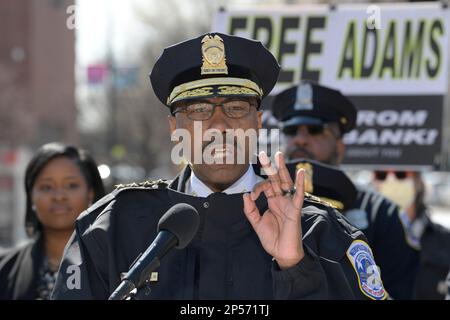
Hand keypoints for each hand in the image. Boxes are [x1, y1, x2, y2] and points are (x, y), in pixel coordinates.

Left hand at [243, 151, 304, 268]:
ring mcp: (288, 203)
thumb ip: (250, 210)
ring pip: (286, 182)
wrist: (282, 253)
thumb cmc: (272, 239)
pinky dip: (300, 184)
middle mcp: (281, 200)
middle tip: (263, 153)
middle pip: (276, 179)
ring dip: (282, 169)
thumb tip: (245, 194)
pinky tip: (301, 172)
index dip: (257, 189)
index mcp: (273, 202)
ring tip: (278, 155)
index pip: (265, 187)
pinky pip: (299, 195)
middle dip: (269, 166)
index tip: (252, 198)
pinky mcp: (295, 210)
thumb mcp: (256, 224)